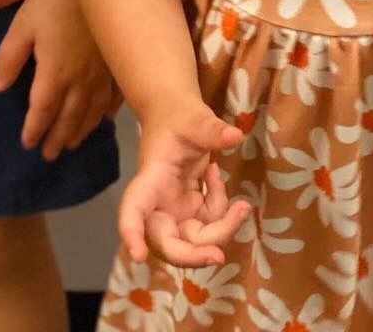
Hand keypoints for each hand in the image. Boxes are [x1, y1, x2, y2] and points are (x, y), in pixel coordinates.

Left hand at [0, 0, 120, 160]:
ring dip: (82, 130)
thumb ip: (8, 59)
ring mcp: (103, 73)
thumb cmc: (51, 0)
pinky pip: (115, 95)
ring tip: (74, 144)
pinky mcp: (117, 62)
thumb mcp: (21, 27)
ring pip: (93, 112)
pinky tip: (106, 119)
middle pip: (69, 118)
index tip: (28, 143)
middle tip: (50, 154)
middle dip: (58, 138)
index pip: (43, 111)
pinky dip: (109, 111)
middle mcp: (81, 81)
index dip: (35, 129)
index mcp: (54, 74)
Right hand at [119, 101, 250, 267]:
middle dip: (192, 255)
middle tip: (218, 257)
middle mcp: (157, 204)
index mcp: (150, 179)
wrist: (175, 116)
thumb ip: (212, 128)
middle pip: (167, 243)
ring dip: (221, 230)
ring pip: (194, 242)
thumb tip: (236, 135)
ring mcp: (174, 212)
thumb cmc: (177, 116)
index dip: (132, 232)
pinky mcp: (189, 213)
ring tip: (241, 205)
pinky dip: (222, 212)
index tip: (138, 255)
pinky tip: (215, 177)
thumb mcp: (194, 117)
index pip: (134, 208)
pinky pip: (209, 228)